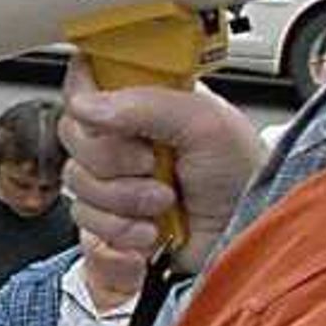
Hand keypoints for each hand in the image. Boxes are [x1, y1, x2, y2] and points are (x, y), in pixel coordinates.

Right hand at [60, 83, 266, 263]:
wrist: (251, 235)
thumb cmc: (245, 175)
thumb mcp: (205, 123)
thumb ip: (144, 105)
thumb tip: (85, 105)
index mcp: (141, 105)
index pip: (84, 88)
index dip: (88, 105)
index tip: (117, 123)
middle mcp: (123, 142)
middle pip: (74, 142)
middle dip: (113, 164)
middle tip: (153, 167)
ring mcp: (116, 185)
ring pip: (78, 189)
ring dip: (122, 204)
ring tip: (163, 206)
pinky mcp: (113, 224)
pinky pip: (86, 231)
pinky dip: (119, 237)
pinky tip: (149, 234)